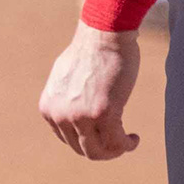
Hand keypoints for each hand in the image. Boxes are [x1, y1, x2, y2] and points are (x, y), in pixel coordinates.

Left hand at [39, 21, 140, 159]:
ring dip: (115, 150)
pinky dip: (127, 145)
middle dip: (103, 150)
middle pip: (83, 149)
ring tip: (127, 141)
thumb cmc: (90, 51)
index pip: (67, 139)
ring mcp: (80, 116)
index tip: (104, 134)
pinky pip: (117, 142)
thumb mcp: (65, 79)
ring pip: (98, 151)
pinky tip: (134, 139)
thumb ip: (65, 100)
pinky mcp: (103, 113)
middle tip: (119, 142)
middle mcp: (60, 115)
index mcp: (48, 107)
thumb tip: (73, 119)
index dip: (89, 140)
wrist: (104, 32)